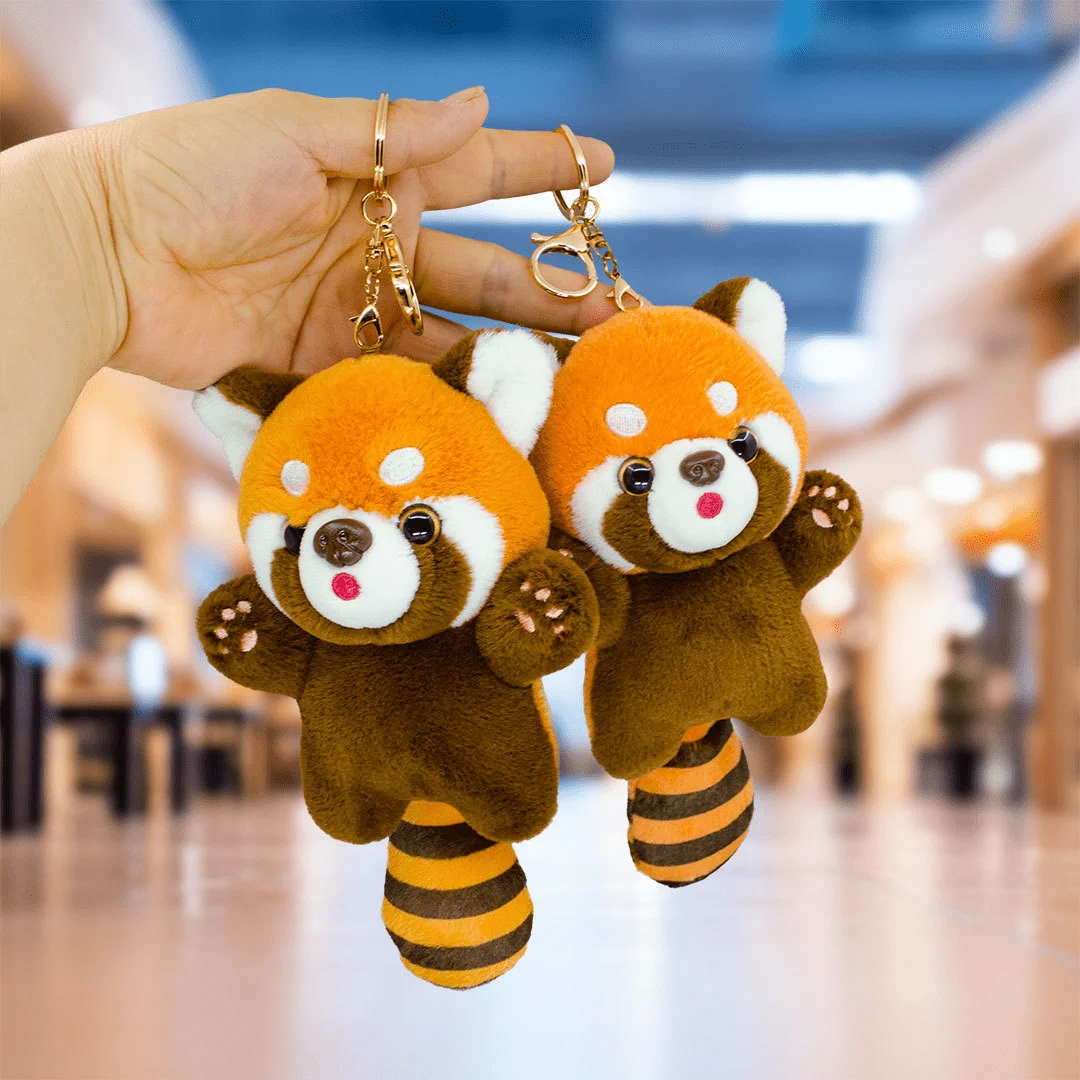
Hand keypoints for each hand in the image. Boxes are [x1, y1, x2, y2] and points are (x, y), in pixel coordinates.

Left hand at [91, 87, 615, 387]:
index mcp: (377, 177)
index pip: (477, 170)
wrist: (106, 254)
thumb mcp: (295, 133)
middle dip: (550, 292)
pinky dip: (441, 398)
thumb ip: (393, 133)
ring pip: (451, 337)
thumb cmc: (193, 170)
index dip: (541, 166)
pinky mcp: (325, 367)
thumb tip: (481, 101)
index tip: (607, 166)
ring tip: (570, 381)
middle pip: (483, 272)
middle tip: (616, 317)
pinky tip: (490, 415)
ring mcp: (354, 311)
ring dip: (509, 358)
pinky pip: (397, 384)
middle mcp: (377, 245)